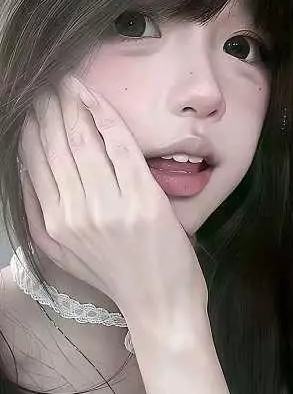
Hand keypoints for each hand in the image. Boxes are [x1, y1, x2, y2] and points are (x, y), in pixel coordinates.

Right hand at [18, 77, 206, 322]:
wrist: (161, 308)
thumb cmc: (121, 279)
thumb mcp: (68, 253)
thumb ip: (47, 216)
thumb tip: (29, 170)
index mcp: (52, 229)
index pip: (33, 165)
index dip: (32, 130)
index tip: (33, 106)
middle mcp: (73, 216)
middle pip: (54, 149)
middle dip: (49, 111)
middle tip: (48, 85)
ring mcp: (108, 208)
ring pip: (82, 144)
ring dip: (73, 107)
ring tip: (67, 84)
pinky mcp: (142, 201)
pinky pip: (119, 148)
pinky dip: (105, 118)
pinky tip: (94, 98)